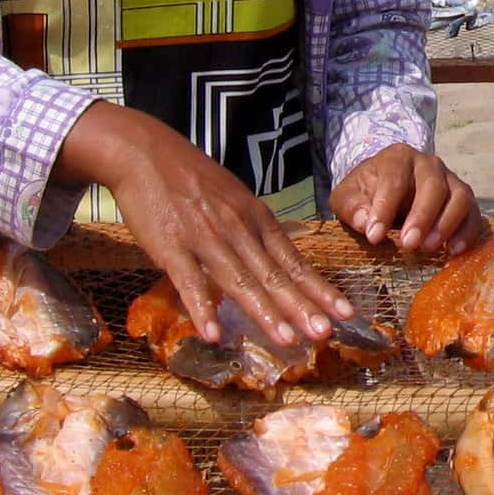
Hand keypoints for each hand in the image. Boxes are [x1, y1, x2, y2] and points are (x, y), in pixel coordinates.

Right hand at [54, 102, 350, 346]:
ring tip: (288, 340)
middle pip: (275, 275)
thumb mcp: (236, 200)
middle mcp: (239, 230)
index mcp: (257, 220)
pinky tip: (214, 334)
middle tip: (326, 334)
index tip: (345, 313)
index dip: (319, 289)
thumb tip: (276, 261)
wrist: (148, 154)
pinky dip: (202, 308)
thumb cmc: (194, 180)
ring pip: (240, 281)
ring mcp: (206, 239)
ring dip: (265, 313)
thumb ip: (254, 231)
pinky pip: (190, 281)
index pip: (294, 261)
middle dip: (302, 307)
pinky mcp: (172, 247)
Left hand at [329, 144, 487, 256]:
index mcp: (398, 158)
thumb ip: (352, 207)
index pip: (394, 179)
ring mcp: (451, 180)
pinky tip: (454, 251)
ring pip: (460, 196)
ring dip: (447, 224)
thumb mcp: (348, 197)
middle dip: (422, 216)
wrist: (385, 186)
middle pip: (433, 185)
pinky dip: (467, 232)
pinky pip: (473, 213)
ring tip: (429, 248)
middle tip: (409, 244)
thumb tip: (365, 223)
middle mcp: (429, 164)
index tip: (374, 237)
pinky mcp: (463, 198)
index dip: (385, 208)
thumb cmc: (366, 193)